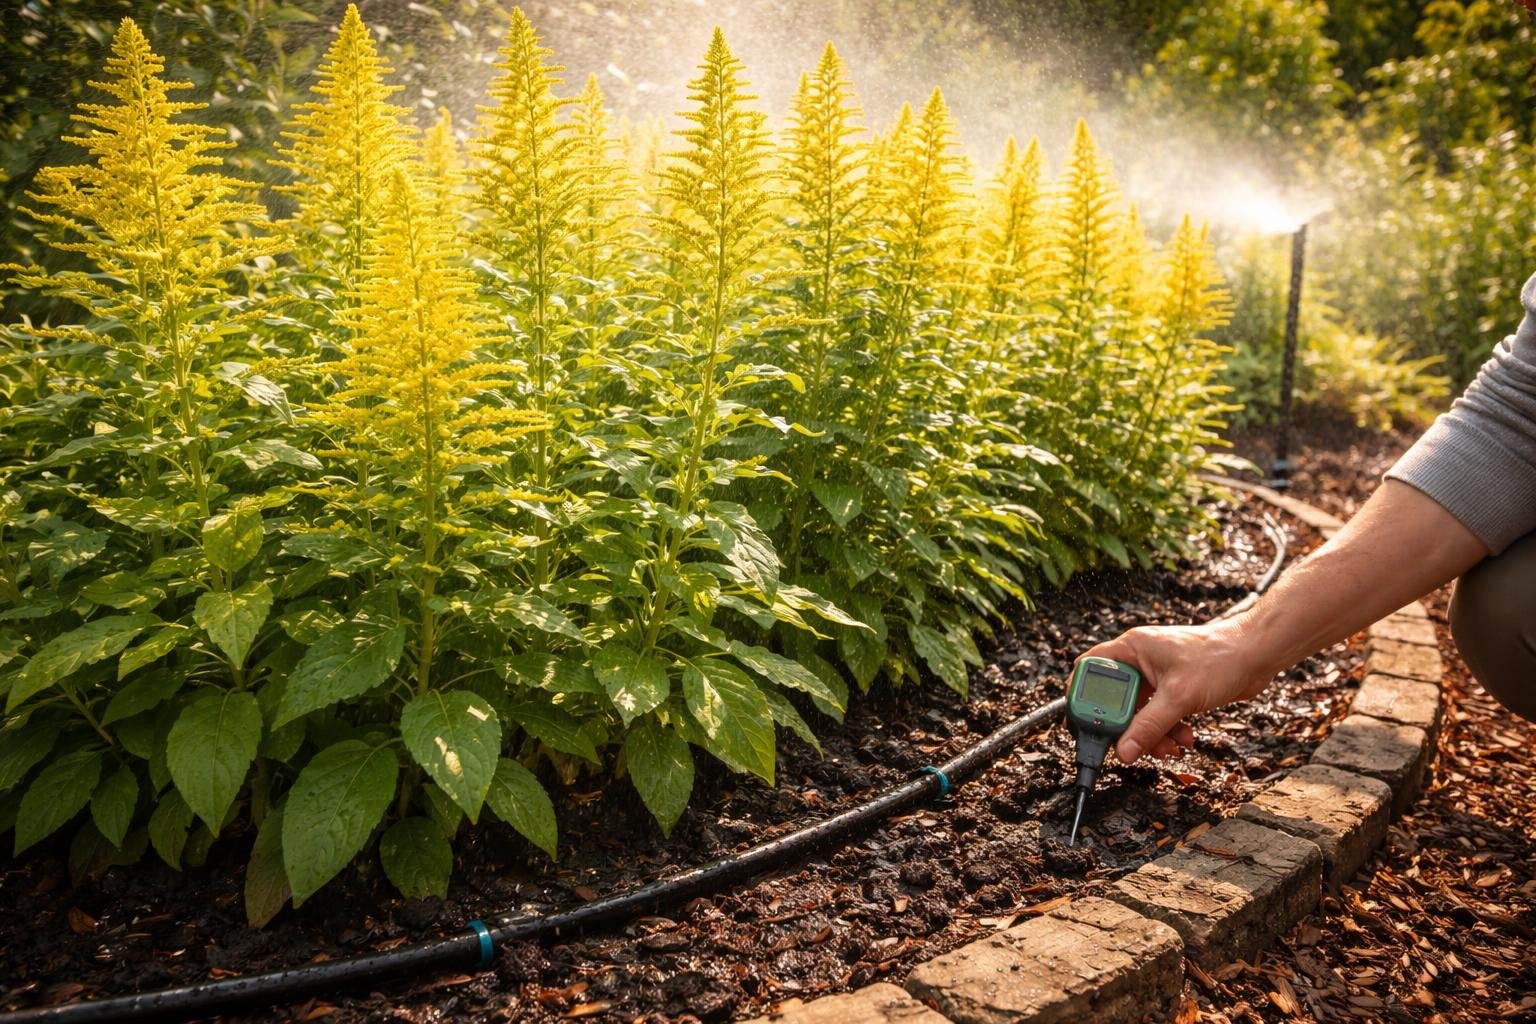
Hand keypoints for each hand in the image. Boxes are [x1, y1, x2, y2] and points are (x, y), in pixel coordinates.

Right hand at [1078, 618, 1274, 764]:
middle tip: (1132, 744)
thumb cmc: (1220, 658)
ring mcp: (1157, 675)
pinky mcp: (1173, 688)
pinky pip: (1159, 714)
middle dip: (1126, 725)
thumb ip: (1148, 727)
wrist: (1257, 655)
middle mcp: (1140, 660)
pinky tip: (1184, 737)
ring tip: (1169, 746)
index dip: (1084, 696)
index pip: (1091, 669)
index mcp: (1132, 649)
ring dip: (1151, 733)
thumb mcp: (1179, 697)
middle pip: (1115, 698)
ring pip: (1139, 711)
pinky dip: (1168, 729)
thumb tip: (1124, 751)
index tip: (1087, 723)